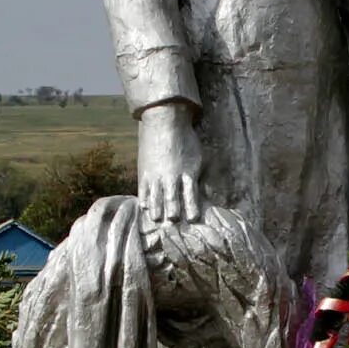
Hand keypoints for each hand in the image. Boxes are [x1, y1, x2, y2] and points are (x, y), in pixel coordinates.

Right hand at [135, 102, 203, 222]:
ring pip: (156, 198)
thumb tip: (204, 190)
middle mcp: (172, 178)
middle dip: (173, 214)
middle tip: (173, 225)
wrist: (165, 122)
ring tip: (158, 220)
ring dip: (158, 211)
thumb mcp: (198, 157)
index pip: (191, 197)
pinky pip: (143, 190)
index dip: (192, 209)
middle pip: (172, 201)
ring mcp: (156, 176)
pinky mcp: (145, 172)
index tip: (193, 220)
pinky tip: (145, 208)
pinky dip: (144, 199)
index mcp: (188, 174)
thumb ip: (198, 174)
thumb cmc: (186, 139)